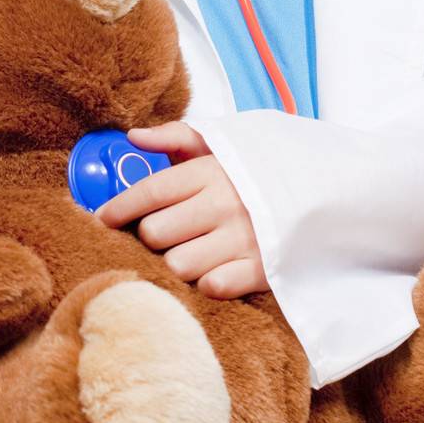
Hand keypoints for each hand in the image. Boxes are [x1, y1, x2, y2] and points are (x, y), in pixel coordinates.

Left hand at [93, 121, 269, 298]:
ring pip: (178, 265)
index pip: (150, 192)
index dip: (119, 208)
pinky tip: (214, 269)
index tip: (103, 219)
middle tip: (166, 233)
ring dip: (178, 262)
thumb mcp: (219, 145)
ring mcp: (245, 237)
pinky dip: (208, 282)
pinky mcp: (263, 267)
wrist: (321, 190)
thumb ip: (174, 136)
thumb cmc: (254, 171)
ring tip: (191, 252)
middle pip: (155, 234)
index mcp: (210, 171)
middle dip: (152, 236)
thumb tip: (133, 136)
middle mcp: (225, 203)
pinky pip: (213, 286)